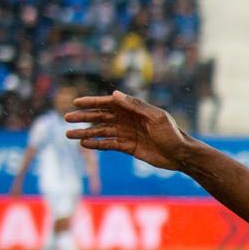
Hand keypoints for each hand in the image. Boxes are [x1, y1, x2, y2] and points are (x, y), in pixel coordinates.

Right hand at [66, 90, 194, 171]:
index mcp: (133, 110)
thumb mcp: (156, 117)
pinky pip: (108, 144)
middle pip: (101, 117)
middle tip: (67, 118)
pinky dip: (96, 144)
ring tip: (69, 134)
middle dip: (83, 117)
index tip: (76, 103)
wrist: (181, 155)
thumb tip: (115, 94)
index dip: (92, 102)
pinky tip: (84, 144)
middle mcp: (127, 120)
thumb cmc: (172, 133)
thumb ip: (136, 106)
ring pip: (101, 131)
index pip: (108, 103)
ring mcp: (126, 133)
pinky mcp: (128, 147)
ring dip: (85, 132)